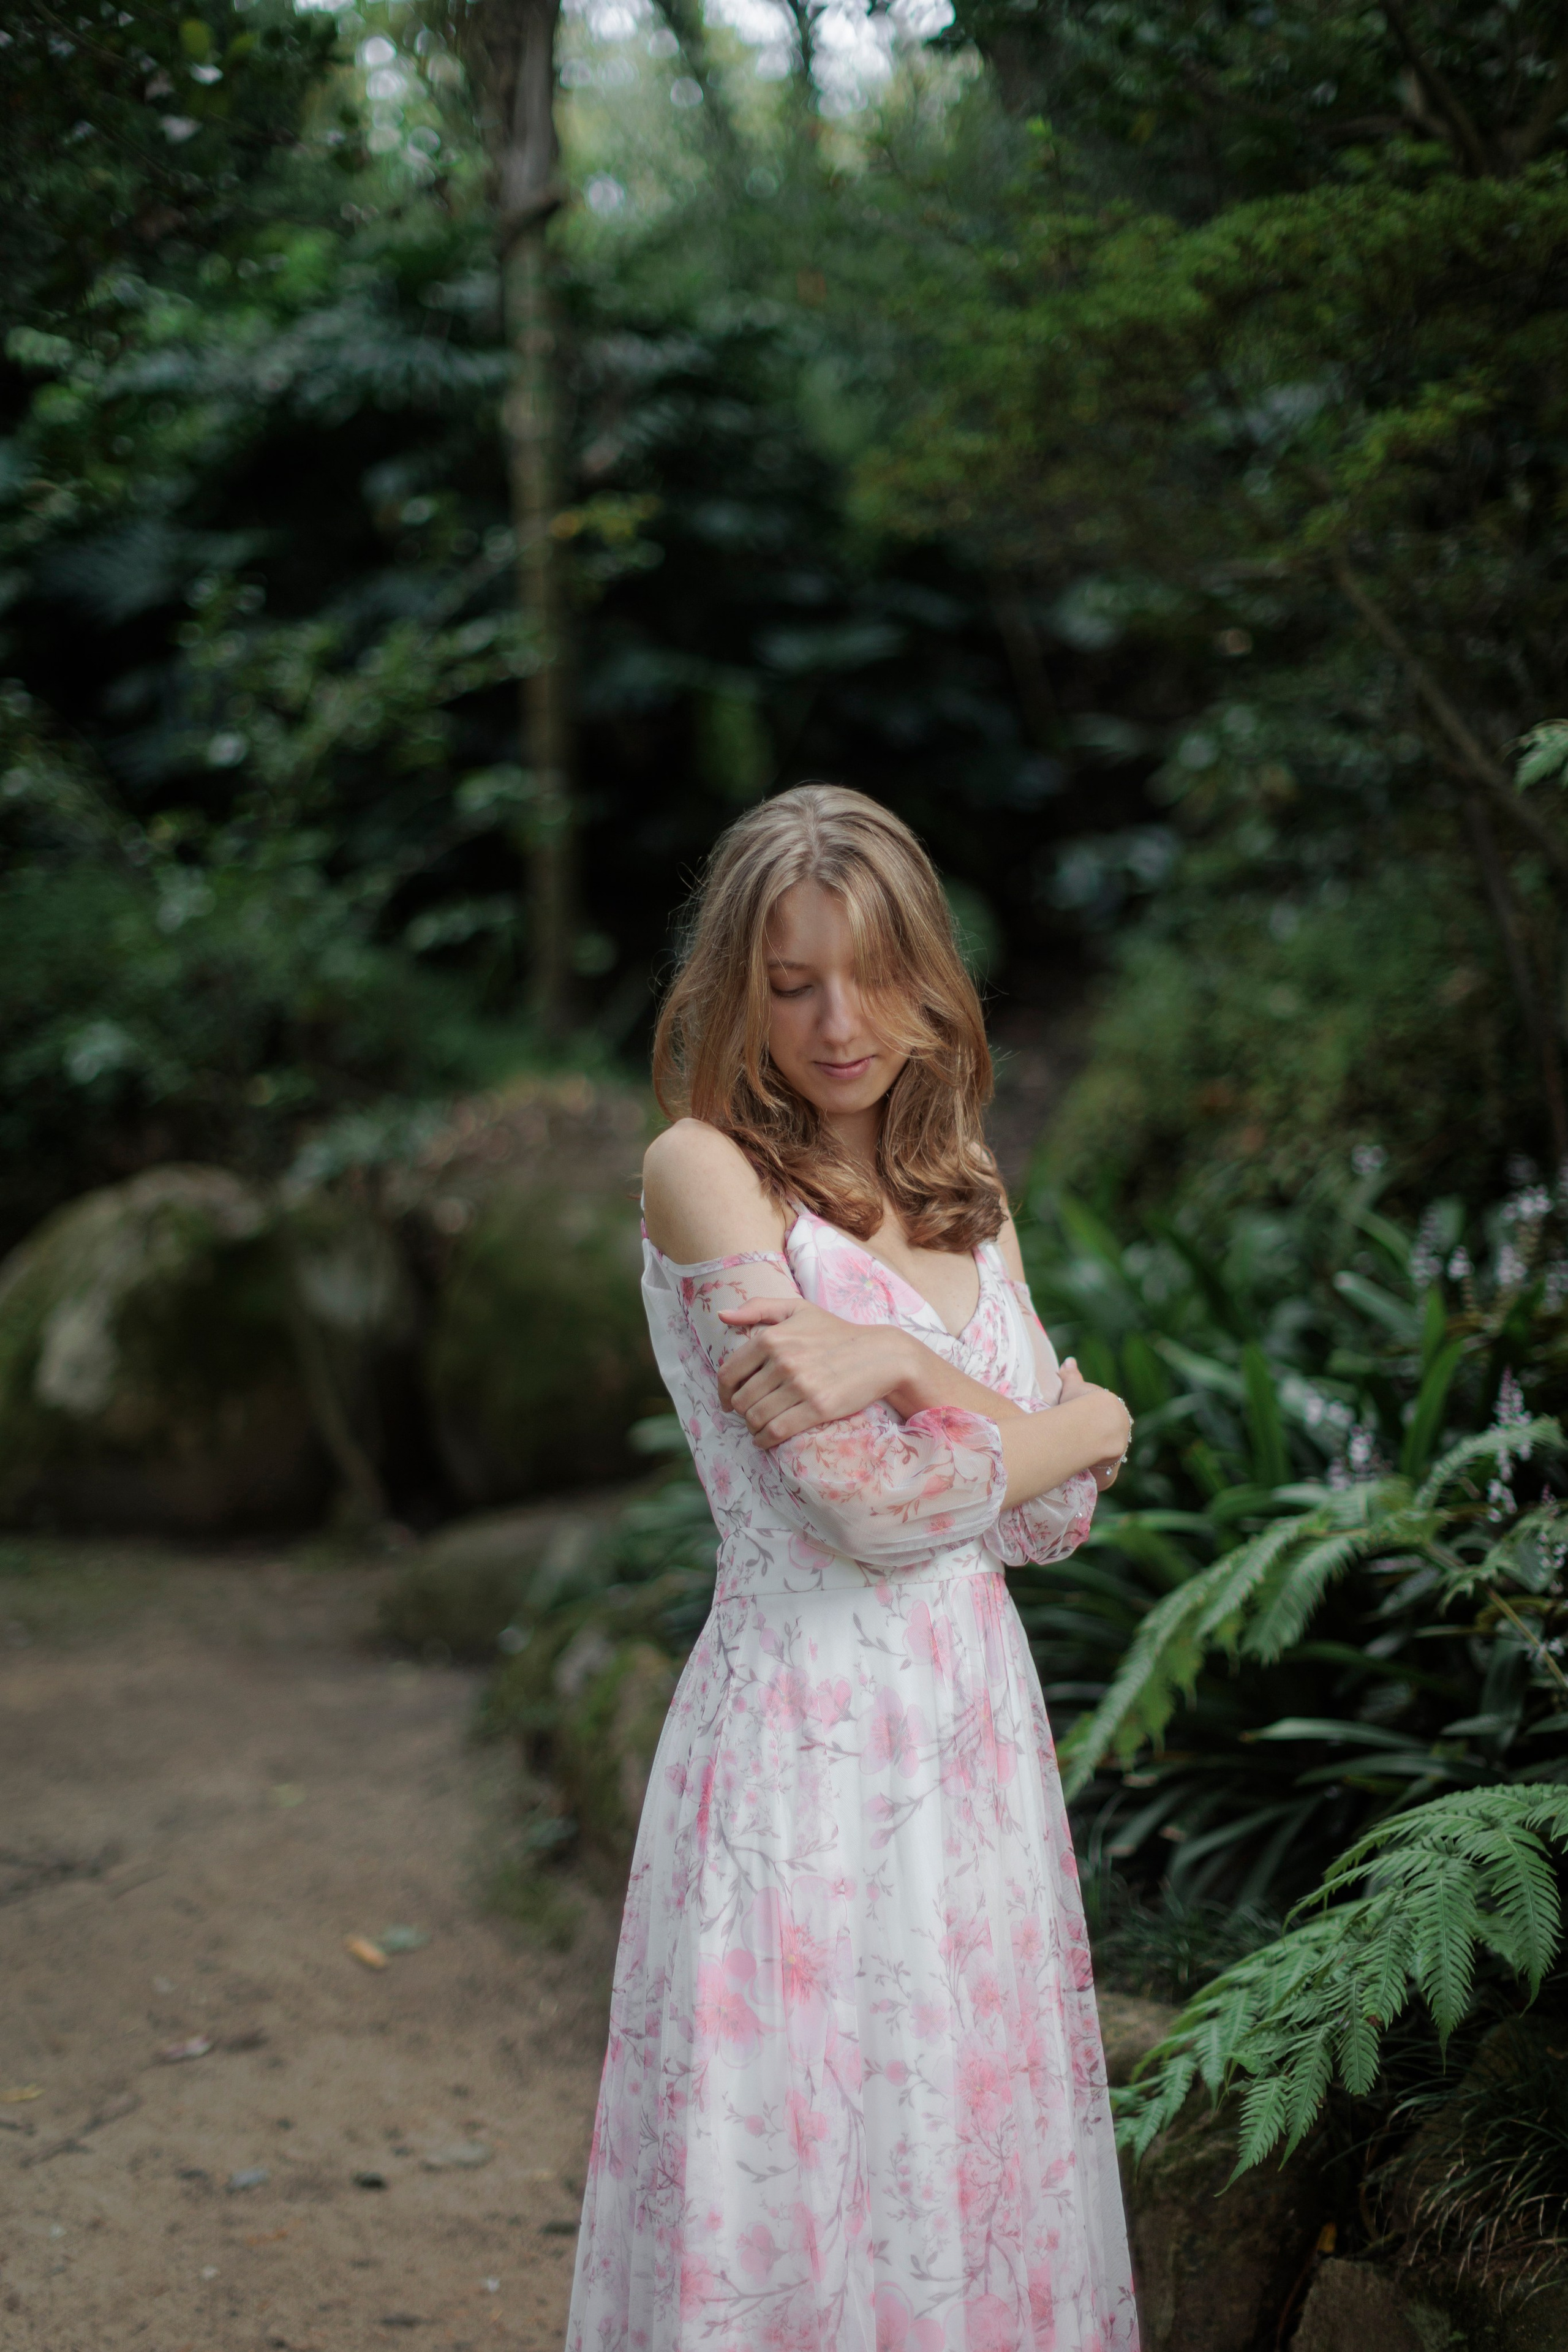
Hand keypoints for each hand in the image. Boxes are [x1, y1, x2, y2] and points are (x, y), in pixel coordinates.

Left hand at [716, 1296, 914, 1447]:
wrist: (880, 1354)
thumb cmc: (835, 1332)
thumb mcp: (797, 1309)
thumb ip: (758, 1308)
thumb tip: (722, 1316)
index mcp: (771, 1338)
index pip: (729, 1373)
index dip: (723, 1392)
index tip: (728, 1401)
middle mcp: (783, 1361)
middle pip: (742, 1399)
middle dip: (741, 1411)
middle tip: (750, 1414)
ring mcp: (800, 1386)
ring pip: (756, 1417)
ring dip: (752, 1427)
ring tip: (759, 1426)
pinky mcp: (817, 1408)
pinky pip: (776, 1430)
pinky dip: (765, 1439)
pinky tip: (767, 1438)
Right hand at [1058, 1357, 1128, 1489]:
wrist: (1092, 1423)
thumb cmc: (1080, 1403)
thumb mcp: (1073, 1388)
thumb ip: (1070, 1375)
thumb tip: (1069, 1360)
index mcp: (1116, 1410)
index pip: (1106, 1417)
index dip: (1091, 1420)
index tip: (1079, 1423)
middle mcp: (1122, 1431)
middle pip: (1109, 1438)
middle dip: (1096, 1441)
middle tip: (1076, 1442)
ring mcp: (1119, 1452)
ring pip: (1107, 1457)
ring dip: (1095, 1458)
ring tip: (1074, 1459)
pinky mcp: (1110, 1472)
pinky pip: (1101, 1475)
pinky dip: (1091, 1474)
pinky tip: (1079, 1474)